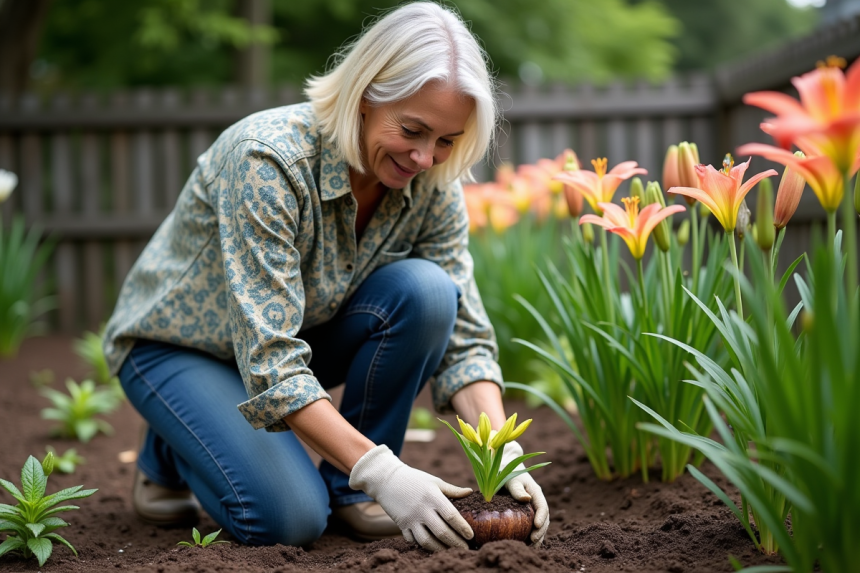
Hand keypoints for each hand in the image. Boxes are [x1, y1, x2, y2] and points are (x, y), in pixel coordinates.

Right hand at [349, 444, 473, 551]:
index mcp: (433, 496)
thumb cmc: (414, 479)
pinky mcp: (401, 525)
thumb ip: (452, 490)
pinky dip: (423, 546)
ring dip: (440, 549)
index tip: (471, 535)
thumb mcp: (434, 481)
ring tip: (450, 550)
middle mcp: (422, 509)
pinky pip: (413, 541)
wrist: (387, 479)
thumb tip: (470, 492)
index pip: (451, 516)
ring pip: (427, 541)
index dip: (462, 527)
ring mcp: (411, 519)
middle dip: (456, 543)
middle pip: (442, 532)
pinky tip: (432, 546)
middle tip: (465, 548)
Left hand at [501, 440, 549, 545]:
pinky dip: (530, 536)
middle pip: (544, 519)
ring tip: (531, 547)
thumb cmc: (506, 472)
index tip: (536, 526)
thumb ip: (517, 489)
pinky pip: (530, 527)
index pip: (543, 507)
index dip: (541, 517)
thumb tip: (525, 499)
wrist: (503, 469)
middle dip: (541, 531)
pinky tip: (525, 545)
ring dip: (538, 537)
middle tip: (533, 540)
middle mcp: (536, 502)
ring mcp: (532, 509)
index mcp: (536, 492)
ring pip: (539, 525)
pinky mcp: (525, 514)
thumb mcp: (511, 479)